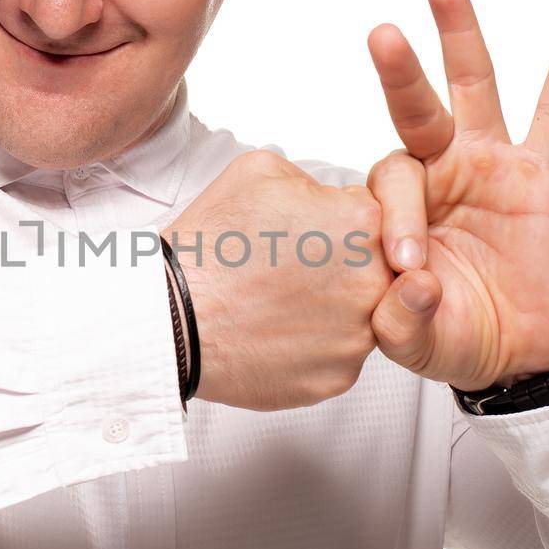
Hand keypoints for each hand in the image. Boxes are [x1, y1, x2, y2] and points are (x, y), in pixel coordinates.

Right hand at [161, 150, 393, 410]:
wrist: (171, 318)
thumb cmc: (209, 245)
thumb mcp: (260, 171)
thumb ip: (316, 181)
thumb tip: (331, 201)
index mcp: (360, 224)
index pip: (376, 217)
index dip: (337, 223)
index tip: (307, 234)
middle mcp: (373, 282)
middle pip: (374, 269)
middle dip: (339, 267)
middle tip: (287, 270)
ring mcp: (358, 336)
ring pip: (358, 316)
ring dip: (328, 308)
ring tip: (275, 302)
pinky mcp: (338, 377)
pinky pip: (337, 356)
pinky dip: (311, 346)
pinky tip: (273, 332)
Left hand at [363, 0, 548, 391]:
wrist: (516, 351)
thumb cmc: (453, 334)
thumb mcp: (414, 338)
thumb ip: (401, 319)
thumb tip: (411, 284)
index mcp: (394, 206)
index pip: (388, 187)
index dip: (396, 222)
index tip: (410, 271)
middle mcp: (436, 172)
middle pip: (413, 107)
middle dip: (398, 71)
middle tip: (380, 34)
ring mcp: (486, 165)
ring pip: (471, 88)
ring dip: (459, 33)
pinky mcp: (538, 175)